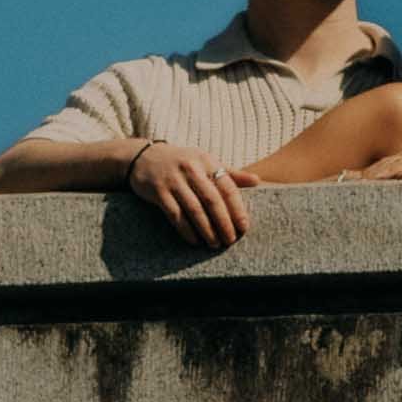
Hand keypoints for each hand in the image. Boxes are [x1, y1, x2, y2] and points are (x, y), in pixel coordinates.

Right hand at [121, 140, 249, 247]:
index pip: (227, 187)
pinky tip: (194, 240)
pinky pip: (175, 214)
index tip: (244, 228)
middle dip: (223, 223)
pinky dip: (186, 230)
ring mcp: (173, 179)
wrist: (144, 157)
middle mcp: (191, 168)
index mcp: (207, 161)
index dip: (237, 209)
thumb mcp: (205, 162)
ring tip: (215, 244)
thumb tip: (257, 181)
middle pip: (212, 200)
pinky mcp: (158, 191)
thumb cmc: (182, 162)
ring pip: (194, 209)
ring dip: (206, 230)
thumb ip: (230, 173)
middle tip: (230, 241)